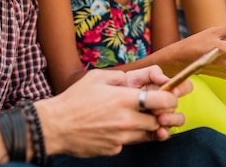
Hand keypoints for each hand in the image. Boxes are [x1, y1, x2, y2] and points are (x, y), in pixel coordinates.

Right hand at [36, 68, 183, 157]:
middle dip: (162, 114)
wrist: (55, 126)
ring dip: (149, 126)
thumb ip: (121, 76)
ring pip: (148, 134)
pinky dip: (129, 136)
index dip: (171, 97)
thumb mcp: (97, 77)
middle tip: (157, 108)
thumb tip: (134, 80)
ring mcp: (121, 138)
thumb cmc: (74, 100)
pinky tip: (116, 128)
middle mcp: (126, 120)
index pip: (163, 101)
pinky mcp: (114, 149)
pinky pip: (130, 143)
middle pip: (160, 120)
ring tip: (138, 117)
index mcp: (124, 99)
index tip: (169, 95)